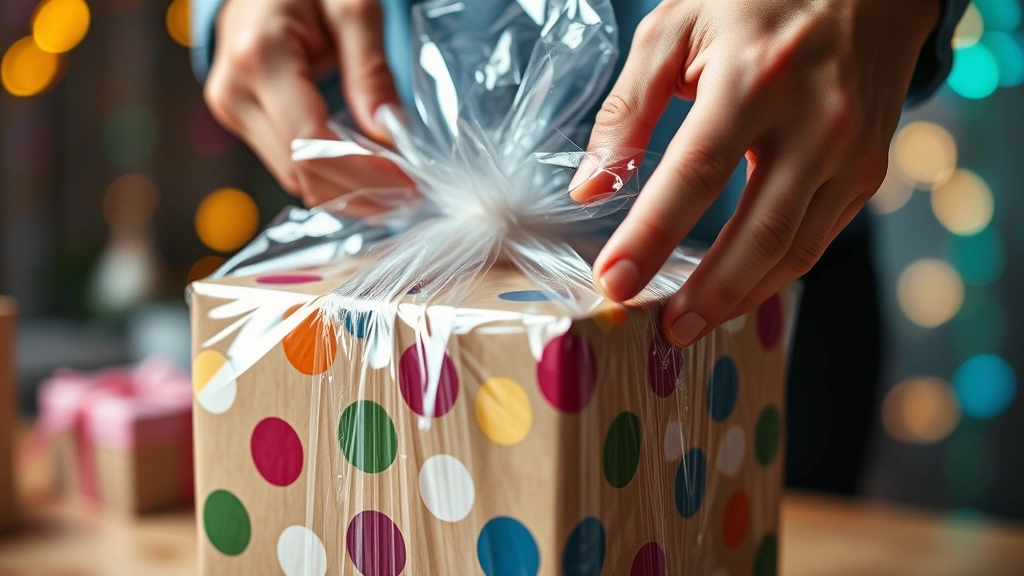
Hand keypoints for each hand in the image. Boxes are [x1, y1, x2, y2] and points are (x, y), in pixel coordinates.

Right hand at [205, 0, 410, 206]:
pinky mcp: (239, 118)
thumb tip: (388, 133)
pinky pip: (288, 164)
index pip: (311, 143)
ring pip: (293, 177)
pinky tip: (365, 176)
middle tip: (411, 194)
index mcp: (261, 57)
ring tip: (394, 189)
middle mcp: (236, 91)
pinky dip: (328, 177)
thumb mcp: (351, 6)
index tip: (409, 184)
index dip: (362, 174)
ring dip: (346, 191)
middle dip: (359, 191)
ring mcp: (231, 108)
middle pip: (301, 171)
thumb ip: (371, 70)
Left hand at [572, 0, 939, 345]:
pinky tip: (740, 290)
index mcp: (756, 78)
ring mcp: (853, 150)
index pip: (694, 175)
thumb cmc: (754, 0)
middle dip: (708, 293)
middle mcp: (816, 121)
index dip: (651, 236)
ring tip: (694, 323)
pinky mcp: (870, 168)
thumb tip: (592, 186)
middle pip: (760, 232)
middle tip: (664, 331)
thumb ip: (628, 108)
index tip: (613, 282)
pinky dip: (777, 272)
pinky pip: (820, 237)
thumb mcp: (675, 27)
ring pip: (797, 249)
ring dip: (744, 297)